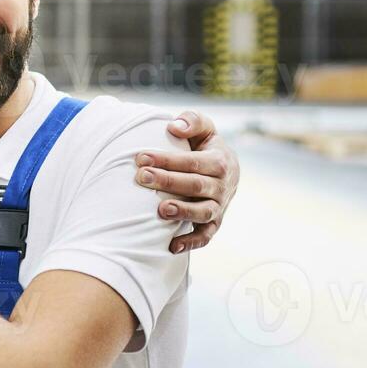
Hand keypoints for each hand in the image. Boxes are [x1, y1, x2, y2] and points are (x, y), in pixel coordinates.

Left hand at [135, 110, 240, 253]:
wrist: (225, 170)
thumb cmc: (205, 146)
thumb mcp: (204, 128)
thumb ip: (192, 121)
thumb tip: (174, 126)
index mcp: (220, 161)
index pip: (193, 161)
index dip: (168, 160)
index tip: (141, 157)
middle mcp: (222, 186)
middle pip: (195, 185)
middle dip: (168, 181)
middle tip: (141, 177)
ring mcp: (219, 206)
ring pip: (204, 212)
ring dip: (183, 212)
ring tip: (161, 210)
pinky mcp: (214, 223)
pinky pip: (206, 236)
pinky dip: (192, 242)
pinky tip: (172, 246)